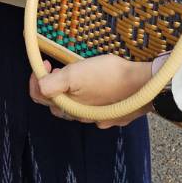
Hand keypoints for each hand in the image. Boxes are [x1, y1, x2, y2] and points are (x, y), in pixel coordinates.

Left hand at [28, 53, 165, 127]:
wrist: (145, 85)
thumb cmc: (110, 76)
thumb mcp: (75, 74)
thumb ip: (53, 83)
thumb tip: (39, 86)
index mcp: (70, 108)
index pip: (40, 97)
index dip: (36, 79)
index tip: (46, 64)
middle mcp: (83, 118)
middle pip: (58, 103)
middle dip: (54, 85)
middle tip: (60, 68)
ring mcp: (101, 119)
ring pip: (78, 106)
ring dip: (73, 91)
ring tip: (79, 74)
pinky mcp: (116, 115)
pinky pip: (97, 107)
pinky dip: (92, 97)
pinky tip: (99, 87)